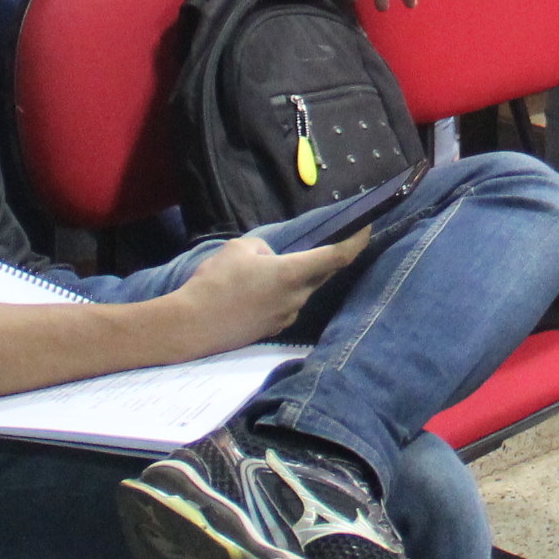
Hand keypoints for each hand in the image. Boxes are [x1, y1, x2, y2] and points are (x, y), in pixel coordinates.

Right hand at [169, 227, 373, 351]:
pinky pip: (284, 306)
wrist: (191, 326)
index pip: (338, 257)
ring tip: (257, 273)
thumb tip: (272, 261)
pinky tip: (251, 293)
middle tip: (316, 245)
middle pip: (321, 275)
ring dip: (291, 279)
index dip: (357, 241)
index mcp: (292, 274)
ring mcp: (286, 317)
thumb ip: (265, 250)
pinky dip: (277, 295)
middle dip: (321, 260)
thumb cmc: (215, 282)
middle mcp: (297, 298)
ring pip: (299, 291)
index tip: (367, 228)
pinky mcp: (272, 330)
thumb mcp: (240, 249)